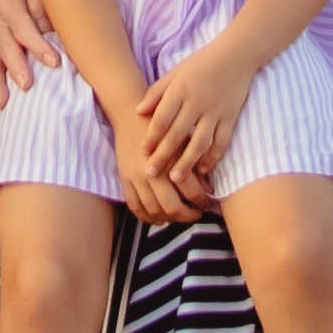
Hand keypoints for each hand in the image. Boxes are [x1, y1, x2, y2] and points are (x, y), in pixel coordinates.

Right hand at [109, 107, 208, 226]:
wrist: (129, 113)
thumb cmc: (161, 123)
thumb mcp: (182, 139)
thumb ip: (194, 163)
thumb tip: (207, 187)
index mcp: (171, 160)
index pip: (192, 192)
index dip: (204, 202)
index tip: (208, 204)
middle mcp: (152, 172)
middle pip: (172, 208)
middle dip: (188, 215)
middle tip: (196, 214)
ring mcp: (136, 177)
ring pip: (154, 211)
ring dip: (168, 218)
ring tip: (179, 216)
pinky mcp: (124, 179)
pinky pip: (134, 206)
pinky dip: (146, 216)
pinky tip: (157, 217)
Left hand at [137, 40, 254, 184]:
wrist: (235, 55)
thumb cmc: (200, 63)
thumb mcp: (174, 73)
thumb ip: (156, 93)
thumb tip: (138, 111)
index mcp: (180, 90)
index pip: (162, 119)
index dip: (151, 138)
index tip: (142, 153)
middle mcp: (196, 103)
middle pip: (177, 134)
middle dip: (162, 155)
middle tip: (150, 173)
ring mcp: (215, 111)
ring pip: (199, 142)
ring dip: (187, 162)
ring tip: (176, 178)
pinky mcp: (230, 117)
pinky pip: (221, 141)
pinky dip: (213, 156)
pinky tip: (203, 169)